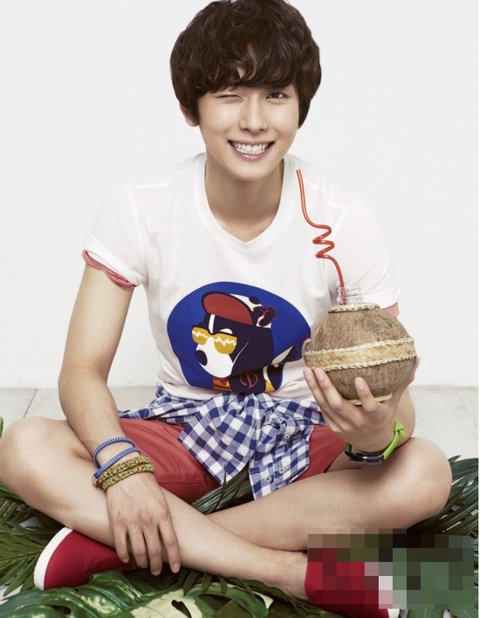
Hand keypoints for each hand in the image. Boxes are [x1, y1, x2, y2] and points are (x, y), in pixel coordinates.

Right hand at [105, 472, 180, 575]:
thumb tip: (169, 536)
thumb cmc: (146, 484)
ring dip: (142, 563)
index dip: (174, 558)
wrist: (126, 471)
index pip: (171, 543)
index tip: (175, 569)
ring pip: (139, 553)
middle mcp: (148, 520)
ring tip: (143, 565)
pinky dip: (124, 556)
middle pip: (155, 552)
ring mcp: (132, 523)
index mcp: (163, 514)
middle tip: (156, 571)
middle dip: (156, 566)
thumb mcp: (162, 499)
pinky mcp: (117, 523)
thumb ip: (165, 517)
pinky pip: (121, 546)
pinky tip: (127, 559)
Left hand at [303, 359, 417, 452]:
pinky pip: (322, 409)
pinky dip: (315, 395)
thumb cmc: (384, 415)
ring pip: (326, 406)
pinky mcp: (333, 427)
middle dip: (327, 387)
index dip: (364, 394)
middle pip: (339, 405)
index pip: (369, 405)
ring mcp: (343, 426)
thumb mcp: (395, 401)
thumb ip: (403, 381)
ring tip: (308, 370)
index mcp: (375, 416)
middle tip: (320, 369)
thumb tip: (417, 358)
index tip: (358, 379)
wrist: (373, 443)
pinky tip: (310, 380)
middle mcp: (358, 422)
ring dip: (315, 388)